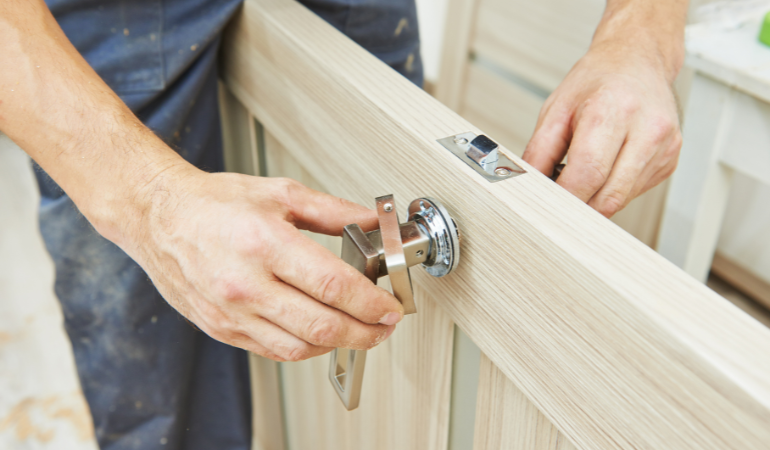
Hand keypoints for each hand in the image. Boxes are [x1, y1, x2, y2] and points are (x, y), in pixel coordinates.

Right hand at [124, 169, 404, 361]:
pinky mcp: (221, 328)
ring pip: (299, 347)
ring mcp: (231, 312)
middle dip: (366, 332)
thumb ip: (332, 210)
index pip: (333, 285)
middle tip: (385, 326)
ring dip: (339, 345)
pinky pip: (273, 351)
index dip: (371, 303)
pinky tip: (321, 334)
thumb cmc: (215, 203)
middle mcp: (246, 284)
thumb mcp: (280, 192)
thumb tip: (373, 223)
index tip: (391, 306)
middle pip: (322, 325)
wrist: (159, 218)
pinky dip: (305, 348)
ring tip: (359, 331)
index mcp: (264, 243)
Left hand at [522, 44, 682, 216]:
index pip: (587, 174)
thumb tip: (528, 187)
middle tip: (557, 200)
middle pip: (608, 196)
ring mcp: (664, 147)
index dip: (563, 198)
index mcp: (613, 110)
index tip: (545, 204)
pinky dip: (612, 190)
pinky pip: (634, 192)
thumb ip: (539, 152)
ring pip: (621, 199)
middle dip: (577, 206)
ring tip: (580, 176)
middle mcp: (646, 129)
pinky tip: (606, 168)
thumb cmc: (597, 81)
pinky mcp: (670, 161)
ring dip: (594, 200)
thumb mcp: (556, 109)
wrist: (638, 59)